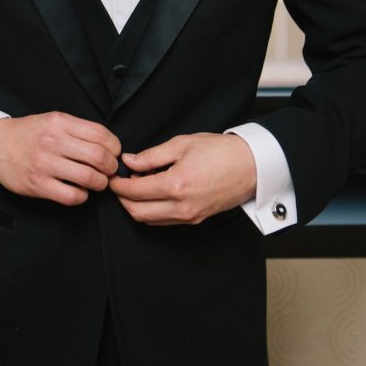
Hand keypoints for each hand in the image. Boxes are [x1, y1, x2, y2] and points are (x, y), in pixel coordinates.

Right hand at [0, 112, 120, 206]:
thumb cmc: (29, 133)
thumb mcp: (53, 120)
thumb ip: (78, 129)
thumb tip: (109, 145)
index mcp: (60, 122)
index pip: (100, 134)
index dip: (114, 146)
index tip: (114, 152)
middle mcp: (52, 142)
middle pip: (98, 157)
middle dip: (111, 167)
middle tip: (109, 170)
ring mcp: (44, 164)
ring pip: (88, 178)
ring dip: (100, 183)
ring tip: (98, 182)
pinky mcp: (37, 185)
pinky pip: (71, 196)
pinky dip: (83, 196)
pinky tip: (80, 191)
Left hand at [108, 132, 256, 225]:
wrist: (252, 166)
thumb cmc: (221, 151)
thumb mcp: (183, 144)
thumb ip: (152, 155)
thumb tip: (130, 161)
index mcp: (176, 185)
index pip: (135, 192)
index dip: (118, 186)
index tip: (112, 177)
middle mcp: (181, 207)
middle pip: (138, 212)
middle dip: (123, 200)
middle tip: (119, 184)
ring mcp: (189, 216)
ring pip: (150, 220)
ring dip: (137, 207)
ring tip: (137, 185)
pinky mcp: (196, 219)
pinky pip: (165, 221)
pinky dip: (152, 211)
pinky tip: (154, 194)